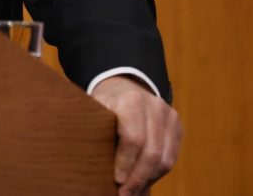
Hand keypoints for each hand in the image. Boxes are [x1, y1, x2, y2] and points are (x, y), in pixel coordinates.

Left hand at [90, 75, 181, 194]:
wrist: (124, 86)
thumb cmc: (104, 104)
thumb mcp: (95, 111)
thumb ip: (97, 133)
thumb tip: (94, 170)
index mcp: (130, 101)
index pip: (133, 138)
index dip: (125, 163)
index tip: (116, 181)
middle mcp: (154, 106)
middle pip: (152, 152)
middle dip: (138, 178)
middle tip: (124, 194)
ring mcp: (169, 116)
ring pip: (165, 159)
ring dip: (148, 179)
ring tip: (133, 191)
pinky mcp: (177, 126)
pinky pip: (171, 157)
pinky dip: (157, 174)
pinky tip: (144, 182)